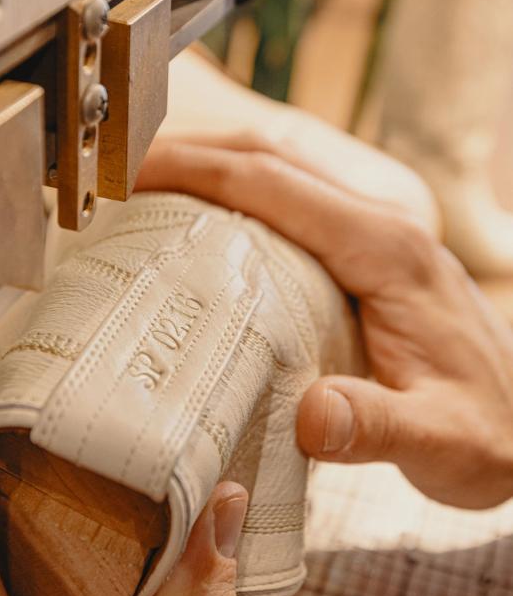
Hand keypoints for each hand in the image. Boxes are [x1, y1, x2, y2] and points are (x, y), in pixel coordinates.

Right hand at [136, 135, 512, 508]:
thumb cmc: (484, 431)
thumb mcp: (441, 442)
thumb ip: (379, 427)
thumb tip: (311, 415)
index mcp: (388, 250)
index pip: (277, 186)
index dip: (200, 170)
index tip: (136, 173)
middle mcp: (380, 223)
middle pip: (269, 160)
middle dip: (188, 154)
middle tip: (118, 172)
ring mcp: (372, 230)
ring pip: (278, 170)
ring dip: (208, 164)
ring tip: (142, 183)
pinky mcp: (362, 248)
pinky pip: (288, 199)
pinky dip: (234, 192)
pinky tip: (198, 217)